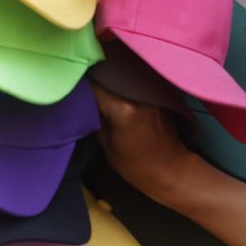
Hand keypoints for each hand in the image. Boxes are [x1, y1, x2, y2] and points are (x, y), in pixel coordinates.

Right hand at [92, 84, 198, 207]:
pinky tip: (117, 93)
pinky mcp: (157, 93)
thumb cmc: (137, 165)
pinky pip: (135, 83)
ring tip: (99, 90)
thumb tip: (86, 103)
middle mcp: (138, 93)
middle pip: (110, 76)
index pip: (94, 86)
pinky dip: (124, 86)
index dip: (81, 87)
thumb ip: (95, 119)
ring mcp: (150, 91)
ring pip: (123, 77)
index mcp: (123, 107)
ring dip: (111, 80)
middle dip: (96, 79)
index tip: (73, 92)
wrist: (172, 169)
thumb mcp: (108, 147)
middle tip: (84, 89)